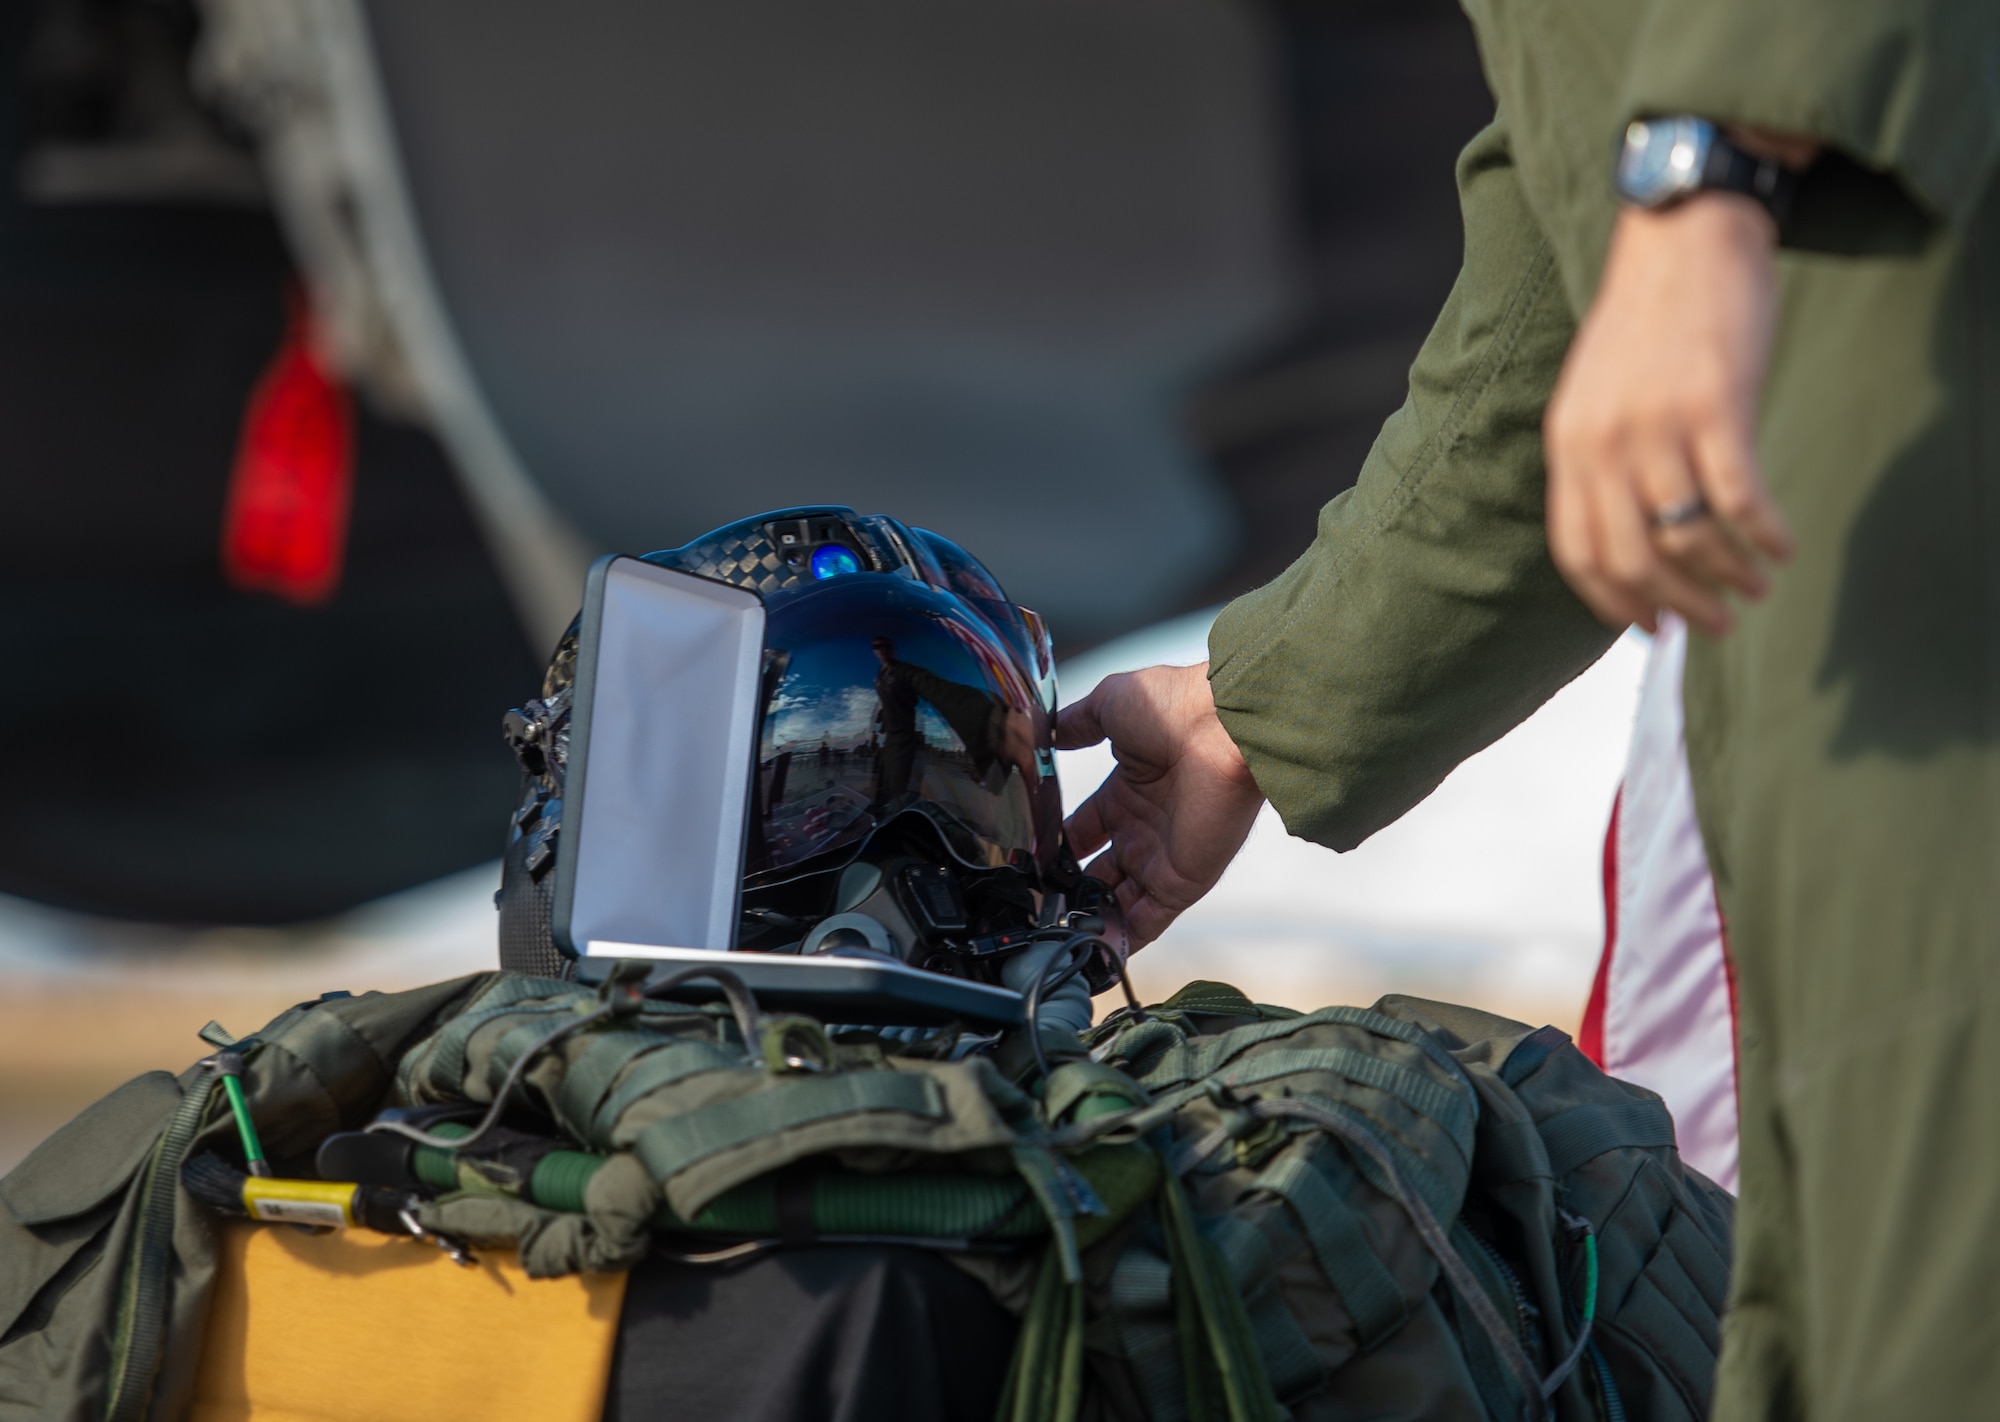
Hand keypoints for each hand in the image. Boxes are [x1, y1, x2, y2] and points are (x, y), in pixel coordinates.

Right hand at [1055, 662, 1264, 946]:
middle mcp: (1143, 827)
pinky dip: (1121, 941)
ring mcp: (1162, 857)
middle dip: (1071, 892)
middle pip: (1099, 873)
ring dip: (1090, 921)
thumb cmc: (1175, 707)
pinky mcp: (1182, 881)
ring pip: (1119, 903)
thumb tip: (1049, 731)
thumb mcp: (1110, 704)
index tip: (1028, 866)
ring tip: (1051, 940)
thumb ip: (1077, 723)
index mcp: (1126, 791)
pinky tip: (1088, 953)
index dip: (1057, 849)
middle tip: (1036, 910)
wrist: (1222, 726)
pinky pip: (1147, 921)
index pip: (1083, 832)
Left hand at [1543, 193, 1793, 636]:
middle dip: (1679, 606)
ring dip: (1729, 576)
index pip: (1577, 551)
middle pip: (1633, 557)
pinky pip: (1738, 495)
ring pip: (1688, 535)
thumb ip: (1602, 462)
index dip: (1615, 602)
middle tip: (1718, 626)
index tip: (1652, 629)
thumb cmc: (1649, 321)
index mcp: (1567, 444)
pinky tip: (1782, 547)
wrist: (1682, 235)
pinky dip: (1763, 533)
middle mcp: (1602, 441)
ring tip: (1757, 587)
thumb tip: (1634, 541)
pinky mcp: (1714, 403)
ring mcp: (1656, 423)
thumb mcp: (1596, 395)